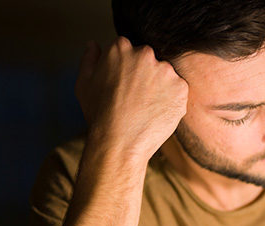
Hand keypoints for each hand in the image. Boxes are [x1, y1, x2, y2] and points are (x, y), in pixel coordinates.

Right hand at [75, 37, 187, 161]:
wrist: (119, 142)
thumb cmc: (98, 114)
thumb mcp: (84, 83)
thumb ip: (90, 58)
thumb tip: (93, 44)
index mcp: (121, 47)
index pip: (129, 50)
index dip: (126, 69)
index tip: (124, 85)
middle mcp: (145, 54)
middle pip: (149, 60)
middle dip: (144, 75)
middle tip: (135, 98)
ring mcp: (165, 70)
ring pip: (165, 75)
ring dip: (159, 87)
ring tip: (146, 107)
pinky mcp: (181, 87)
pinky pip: (178, 91)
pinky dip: (171, 100)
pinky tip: (157, 112)